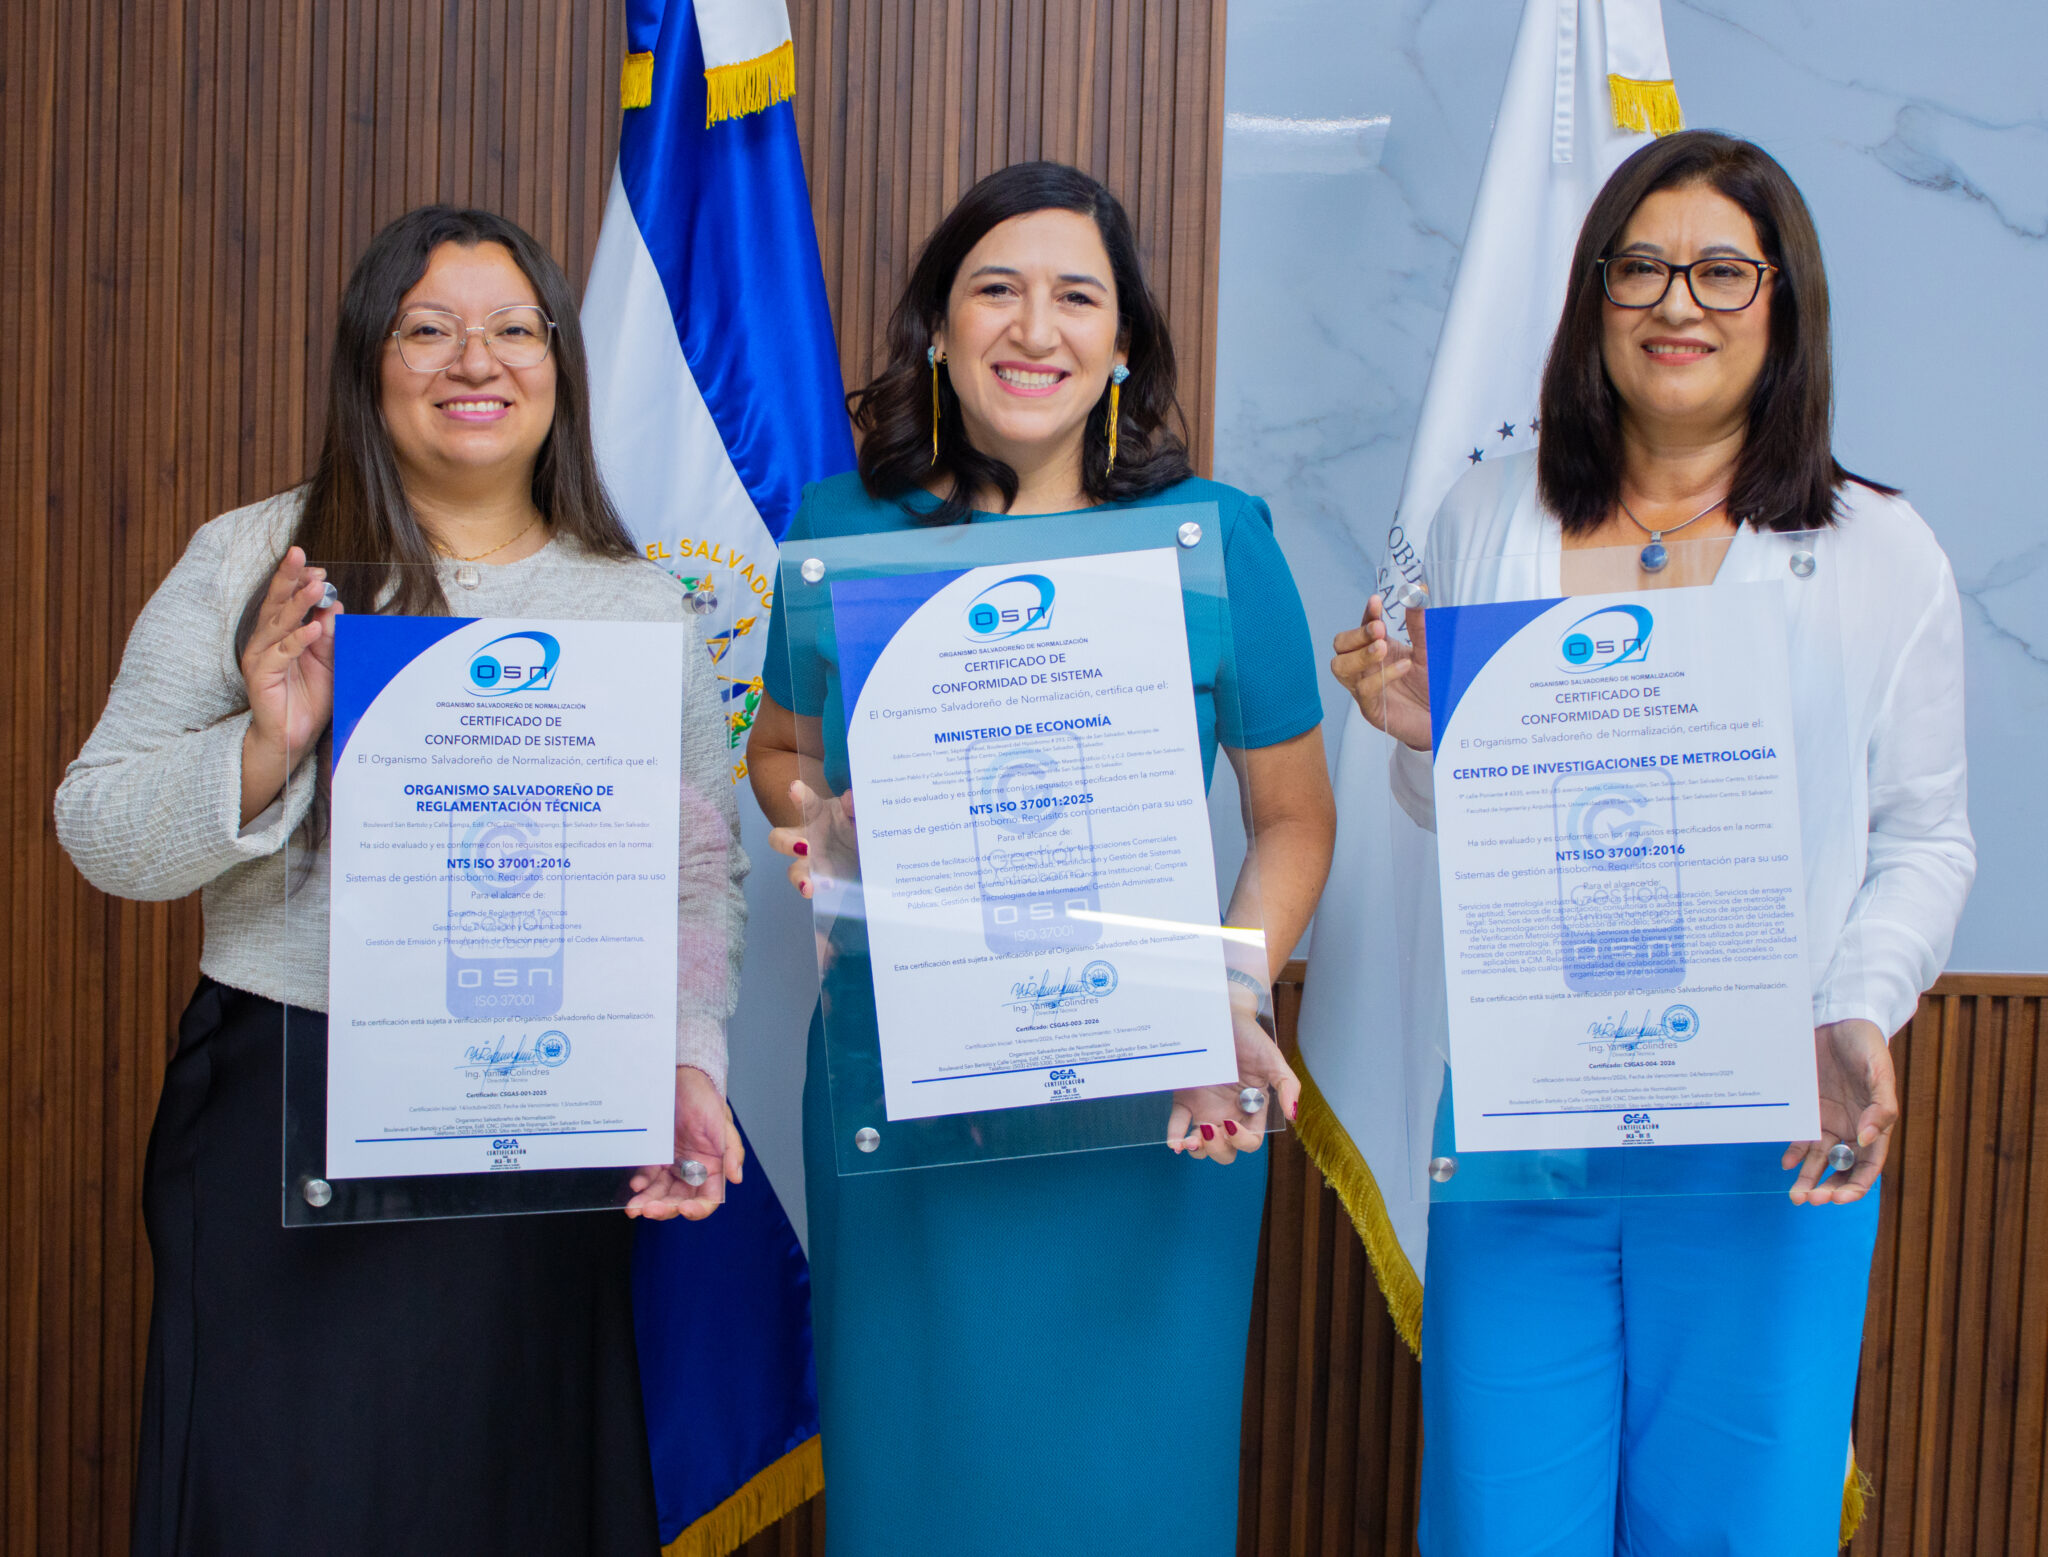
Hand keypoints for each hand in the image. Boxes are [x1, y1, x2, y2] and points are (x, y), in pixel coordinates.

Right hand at [239, 546, 341, 822]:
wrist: (294, 735)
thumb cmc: (310, 697)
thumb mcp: (328, 661)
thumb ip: (329, 636)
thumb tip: (336, 607)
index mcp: (281, 633)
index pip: (286, 599)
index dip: (298, 580)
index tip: (316, 565)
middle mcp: (266, 640)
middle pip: (276, 603)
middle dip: (289, 577)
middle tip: (301, 555)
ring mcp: (261, 656)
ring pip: (279, 624)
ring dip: (298, 604)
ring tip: (316, 586)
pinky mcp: (261, 675)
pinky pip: (282, 653)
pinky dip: (298, 640)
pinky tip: (313, 628)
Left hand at [627, 1066, 744, 1219]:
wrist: (682, 1078)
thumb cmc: (706, 1099)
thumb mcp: (722, 1122)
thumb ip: (731, 1150)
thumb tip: (736, 1178)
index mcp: (713, 1168)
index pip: (708, 1198)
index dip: (697, 1209)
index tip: (685, 1209)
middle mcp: (693, 1171)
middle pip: (680, 1201)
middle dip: (665, 1208)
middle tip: (649, 1209)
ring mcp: (673, 1166)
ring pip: (661, 1194)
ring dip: (649, 1202)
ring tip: (634, 1207)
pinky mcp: (656, 1158)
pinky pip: (648, 1177)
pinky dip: (641, 1184)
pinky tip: (636, 1183)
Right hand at [766, 779, 857, 900]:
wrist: (866, 851)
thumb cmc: (855, 824)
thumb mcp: (859, 814)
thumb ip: (855, 806)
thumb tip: (850, 799)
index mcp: (817, 812)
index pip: (806, 801)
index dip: (798, 794)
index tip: (795, 788)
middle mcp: (807, 836)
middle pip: (780, 839)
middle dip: (786, 843)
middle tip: (803, 847)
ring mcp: (810, 861)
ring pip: (793, 870)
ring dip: (800, 877)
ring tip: (809, 885)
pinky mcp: (818, 879)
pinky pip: (810, 887)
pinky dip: (815, 889)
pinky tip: (824, 889)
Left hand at [1168, 1005, 1301, 1164]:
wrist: (1223, 1015)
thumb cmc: (1251, 1038)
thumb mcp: (1273, 1059)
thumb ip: (1287, 1085)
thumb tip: (1292, 1114)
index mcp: (1252, 1110)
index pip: (1250, 1141)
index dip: (1242, 1141)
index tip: (1230, 1124)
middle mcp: (1229, 1114)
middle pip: (1226, 1151)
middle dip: (1218, 1150)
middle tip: (1210, 1131)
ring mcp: (1206, 1109)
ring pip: (1201, 1146)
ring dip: (1197, 1150)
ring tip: (1192, 1140)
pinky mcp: (1185, 1099)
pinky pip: (1178, 1125)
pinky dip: (1174, 1138)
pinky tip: (1175, 1142)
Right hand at [1332, 591, 1430, 752]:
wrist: (1443, 720)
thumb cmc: (1432, 686)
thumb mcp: (1428, 651)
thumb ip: (1420, 625)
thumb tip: (1419, 592)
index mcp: (1378, 649)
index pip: (1363, 627)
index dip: (1366, 614)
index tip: (1376, 602)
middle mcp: (1366, 667)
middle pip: (1340, 646)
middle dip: (1357, 635)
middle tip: (1379, 631)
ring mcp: (1365, 688)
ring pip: (1341, 667)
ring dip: (1360, 655)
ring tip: (1382, 649)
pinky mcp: (1372, 710)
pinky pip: (1364, 691)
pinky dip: (1381, 676)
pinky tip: (1403, 668)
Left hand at [1782, 1018, 1895, 1205]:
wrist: (1839, 1018)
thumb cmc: (1867, 1045)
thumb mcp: (1879, 1072)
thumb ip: (1881, 1107)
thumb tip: (1868, 1139)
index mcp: (1876, 1125)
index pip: (1868, 1167)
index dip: (1856, 1186)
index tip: (1839, 1198)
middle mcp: (1852, 1128)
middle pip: (1841, 1168)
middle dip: (1827, 1188)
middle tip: (1810, 1200)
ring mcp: (1829, 1120)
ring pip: (1819, 1159)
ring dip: (1808, 1178)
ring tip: (1796, 1196)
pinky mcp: (1810, 1109)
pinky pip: (1801, 1138)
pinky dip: (1794, 1152)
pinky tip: (1786, 1163)